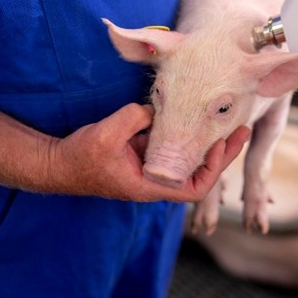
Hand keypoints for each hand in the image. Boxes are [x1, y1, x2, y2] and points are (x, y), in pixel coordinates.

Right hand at [44, 103, 248, 201]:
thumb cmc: (81, 158)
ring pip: (188, 157)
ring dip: (206, 140)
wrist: (57, 163)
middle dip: (221, 152)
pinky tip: (195, 111)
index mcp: (150, 186)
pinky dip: (185, 130)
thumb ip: (135, 119)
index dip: (212, 169)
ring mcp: (151, 166)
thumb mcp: (107, 135)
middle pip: (199, 171)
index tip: (218, 144)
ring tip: (226, 118)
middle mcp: (155, 178)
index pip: (194, 188)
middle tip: (240, 127)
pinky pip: (171, 143)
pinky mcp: (144, 152)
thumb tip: (155, 108)